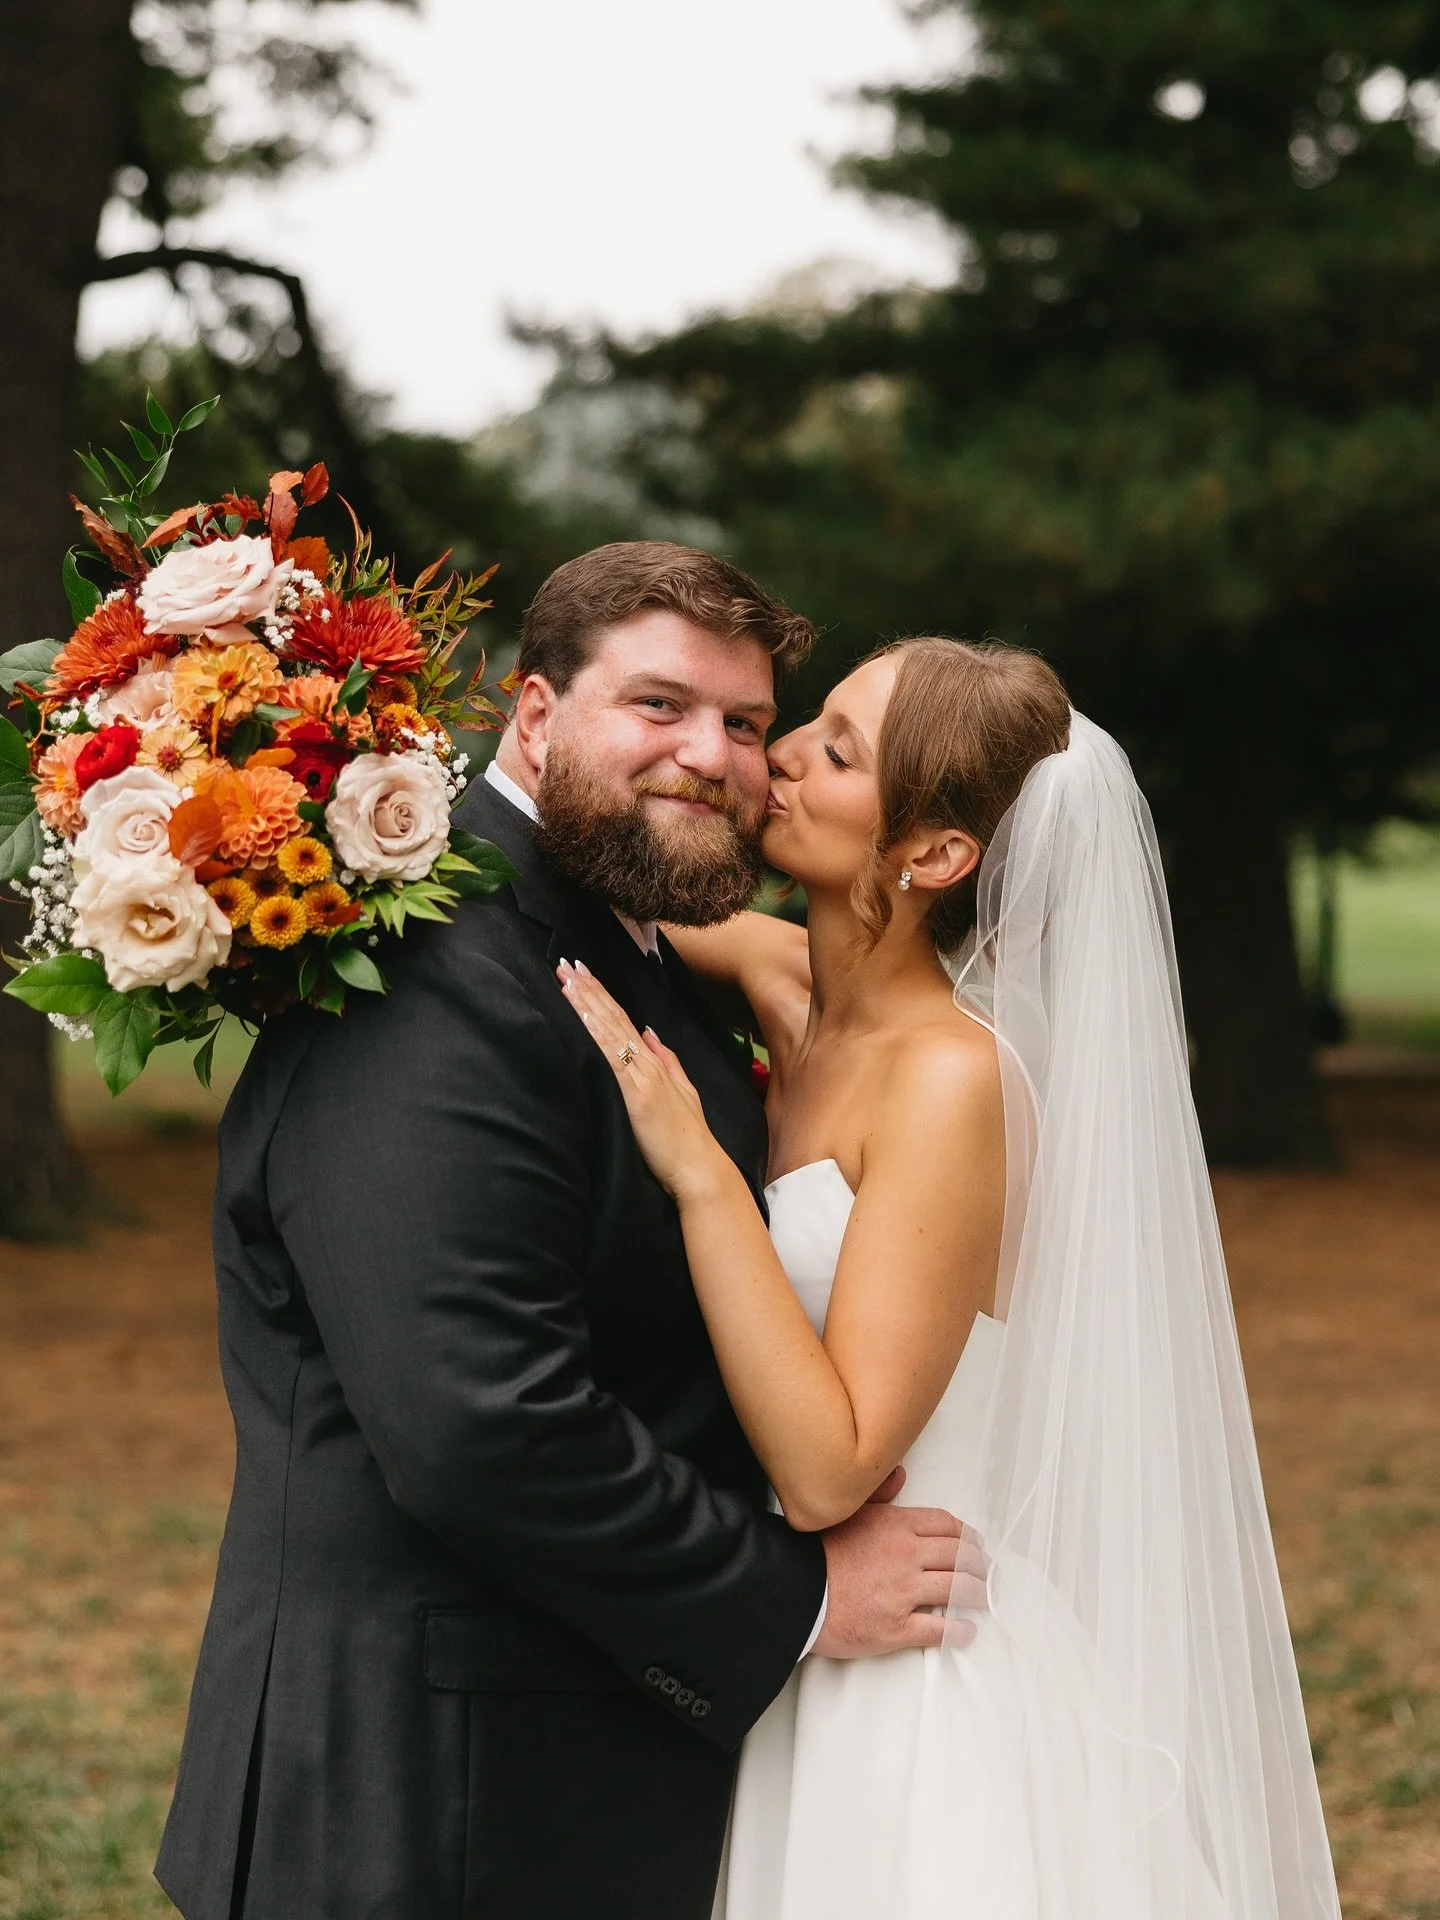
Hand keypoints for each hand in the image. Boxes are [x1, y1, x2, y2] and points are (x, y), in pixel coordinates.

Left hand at [557, 960, 731, 1202]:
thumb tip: (649, 1033)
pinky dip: (598, 1034)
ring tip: (567, 979)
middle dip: (589, 990)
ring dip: (587, 1003)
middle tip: (565, 964)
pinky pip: (613, 1058)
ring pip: (610, 1031)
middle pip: (614, 1018)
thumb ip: (668, 1061)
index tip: (582, 974)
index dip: (602, 995)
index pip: (624, 1021)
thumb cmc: (688, 1139)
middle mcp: (648, 1064)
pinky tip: (584, 1016)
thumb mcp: (684, 1092)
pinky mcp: (636, 1095)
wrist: (700, 1167)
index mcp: (655, 1064)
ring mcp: (642, 1077)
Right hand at [816, 1468, 988, 1655]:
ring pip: (956, 1590)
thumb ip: (879, 1493)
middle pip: (959, 1556)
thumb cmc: (817, 1552)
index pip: (946, 1525)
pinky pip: (938, 1629)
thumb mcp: (849, 1512)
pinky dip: (957, 1631)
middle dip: (978, 1565)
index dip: (966, 1535)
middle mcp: (906, 1556)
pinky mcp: (896, 1627)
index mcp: (897, 1526)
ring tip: (983, 1597)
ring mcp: (904, 1593)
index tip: (974, 1542)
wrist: (793, 1590)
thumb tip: (900, 1475)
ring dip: (976, 1594)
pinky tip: (966, 1630)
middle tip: (986, 1571)